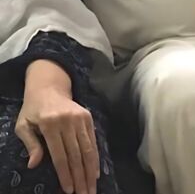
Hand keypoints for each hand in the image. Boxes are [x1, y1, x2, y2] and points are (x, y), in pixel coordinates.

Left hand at [15, 60, 98, 193]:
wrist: (49, 87)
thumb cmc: (33, 109)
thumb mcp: (23, 125)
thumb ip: (30, 144)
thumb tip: (33, 164)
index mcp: (50, 124)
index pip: (59, 155)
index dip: (65, 174)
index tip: (69, 190)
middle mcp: (68, 121)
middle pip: (76, 154)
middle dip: (81, 177)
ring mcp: (80, 118)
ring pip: (88, 148)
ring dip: (91, 170)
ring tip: (92, 187)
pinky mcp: (88, 116)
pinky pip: (93, 140)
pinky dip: (95, 156)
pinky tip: (95, 171)